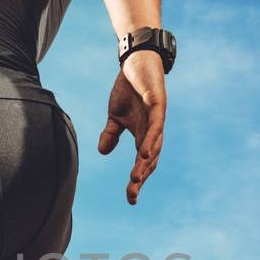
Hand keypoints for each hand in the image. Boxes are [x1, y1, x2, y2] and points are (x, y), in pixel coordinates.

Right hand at [98, 52, 166, 204]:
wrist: (136, 60)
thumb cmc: (128, 88)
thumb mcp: (114, 115)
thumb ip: (111, 134)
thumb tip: (102, 152)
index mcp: (144, 134)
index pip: (143, 162)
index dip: (138, 180)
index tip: (131, 199)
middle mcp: (154, 130)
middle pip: (150, 159)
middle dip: (141, 177)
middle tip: (131, 194)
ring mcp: (157, 117)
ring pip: (154, 145)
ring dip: (146, 163)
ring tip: (135, 179)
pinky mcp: (157, 103)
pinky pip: (155, 125)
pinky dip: (150, 140)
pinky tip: (144, 153)